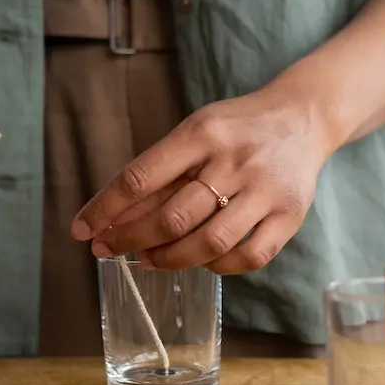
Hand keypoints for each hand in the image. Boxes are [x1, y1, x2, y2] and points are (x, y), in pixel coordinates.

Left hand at [71, 89, 331, 273]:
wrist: (302, 118)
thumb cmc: (237, 128)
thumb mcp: (195, 133)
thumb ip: (159, 172)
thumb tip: (114, 218)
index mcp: (203, 133)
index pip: (141, 177)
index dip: (105, 209)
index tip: (82, 230)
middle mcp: (236, 161)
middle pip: (173, 217)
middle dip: (131, 240)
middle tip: (110, 250)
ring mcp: (266, 191)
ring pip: (209, 243)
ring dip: (169, 259)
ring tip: (149, 260)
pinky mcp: (290, 216)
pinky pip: (248, 257)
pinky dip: (218, 267)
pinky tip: (202, 262)